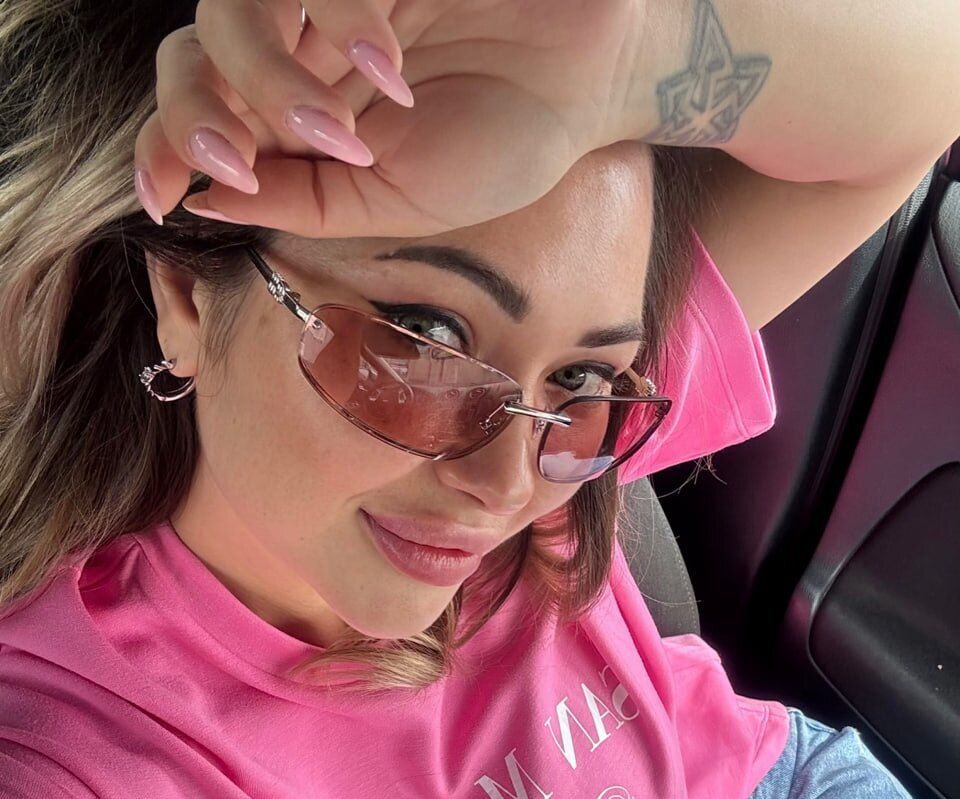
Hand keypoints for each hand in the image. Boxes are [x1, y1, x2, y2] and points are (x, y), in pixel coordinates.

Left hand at [134, 0, 645, 238]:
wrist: (595, 80)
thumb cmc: (505, 140)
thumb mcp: (396, 201)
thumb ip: (308, 201)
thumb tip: (210, 200)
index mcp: (303, 107)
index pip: (202, 111)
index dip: (163, 147)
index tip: (158, 198)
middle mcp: (304, 40)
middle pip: (193, 49)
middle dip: (194, 113)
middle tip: (234, 163)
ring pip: (234, 2)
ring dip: (264, 74)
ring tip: (337, 132)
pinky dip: (338, 18)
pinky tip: (389, 70)